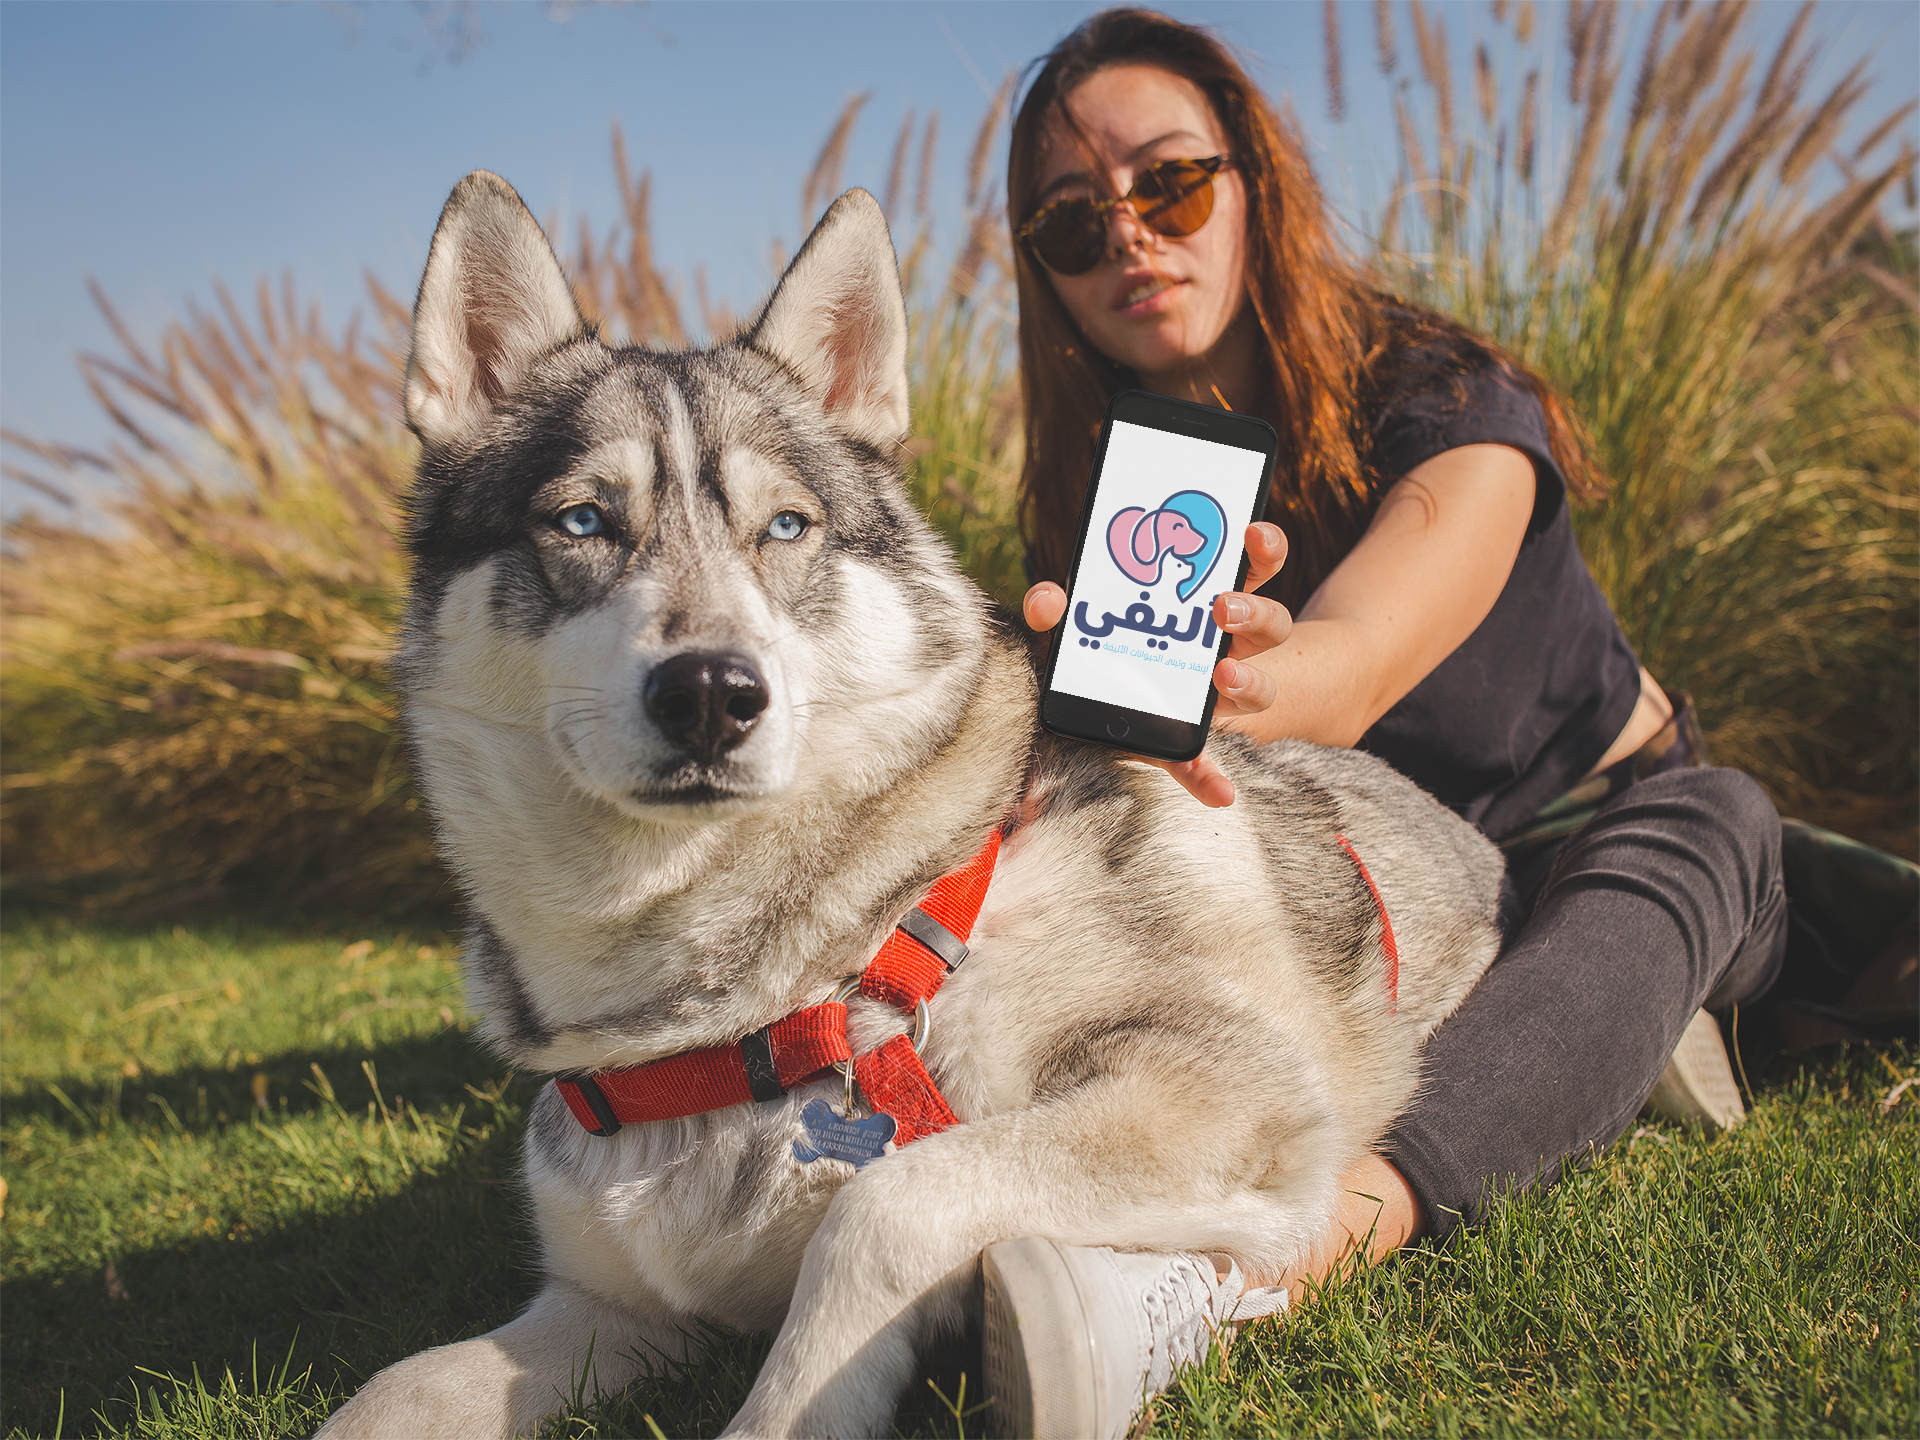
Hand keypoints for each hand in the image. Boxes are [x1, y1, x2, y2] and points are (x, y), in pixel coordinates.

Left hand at [1022, 522, 1290, 807]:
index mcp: (1211, 603)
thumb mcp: (1079, 622)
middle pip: (1269, 623)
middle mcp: (1229, 647)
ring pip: (1258, 688)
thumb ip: (1060, 609)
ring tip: (1223, 677)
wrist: (1104, 709)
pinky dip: (1210, 776)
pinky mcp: (1188, 741)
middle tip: (1220, 606)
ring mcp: (1217, 695)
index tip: (1252, 532)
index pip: (1253, 567)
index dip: (1263, 548)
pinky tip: (1220, 793)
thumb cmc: (1105, 647)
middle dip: (1253, 611)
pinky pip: (1206, 759)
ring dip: (1248, 682)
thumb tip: (1046, 599)